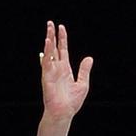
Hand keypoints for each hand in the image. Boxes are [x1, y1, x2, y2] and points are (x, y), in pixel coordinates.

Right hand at [35, 21, 92, 135]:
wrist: (64, 113)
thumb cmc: (72, 101)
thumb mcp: (82, 83)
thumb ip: (84, 70)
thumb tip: (89, 58)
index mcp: (65, 69)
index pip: (63, 50)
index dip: (62, 39)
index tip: (61, 27)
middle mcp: (57, 68)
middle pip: (54, 48)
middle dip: (52, 36)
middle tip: (50, 23)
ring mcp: (51, 72)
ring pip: (49, 53)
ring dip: (48, 41)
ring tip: (48, 29)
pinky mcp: (47, 77)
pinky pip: (46, 63)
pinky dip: (46, 54)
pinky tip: (47, 44)